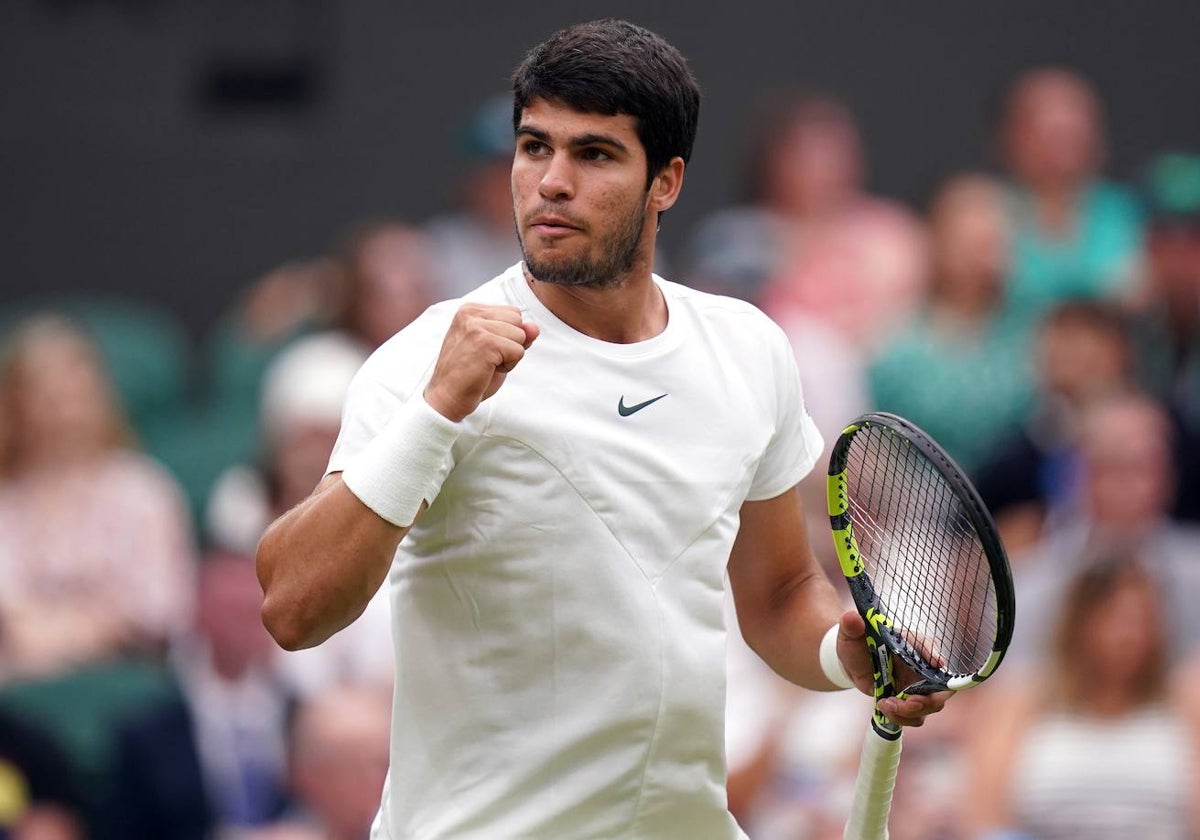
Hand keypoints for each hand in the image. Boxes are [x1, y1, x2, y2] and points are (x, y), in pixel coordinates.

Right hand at [423, 304, 539, 421]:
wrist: (447, 397)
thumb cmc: (469, 374)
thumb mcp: (495, 348)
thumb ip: (516, 334)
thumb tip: (534, 327)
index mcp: (470, 310)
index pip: (513, 313)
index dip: (507, 336)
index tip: (485, 350)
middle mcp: (471, 313)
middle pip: (518, 321)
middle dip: (510, 343)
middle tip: (486, 359)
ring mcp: (477, 327)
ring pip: (521, 335)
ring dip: (509, 356)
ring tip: (486, 364)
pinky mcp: (486, 343)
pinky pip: (518, 351)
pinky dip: (509, 366)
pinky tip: (488, 370)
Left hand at [835, 610, 950, 727]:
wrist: (853, 661)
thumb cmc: (857, 642)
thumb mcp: (850, 633)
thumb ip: (850, 626)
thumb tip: (850, 618)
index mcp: (912, 642)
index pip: (929, 645)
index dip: (934, 655)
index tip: (935, 663)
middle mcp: (922, 665)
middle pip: (943, 686)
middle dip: (928, 700)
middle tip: (907, 702)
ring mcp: (919, 685)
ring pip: (931, 706)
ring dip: (910, 712)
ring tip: (885, 704)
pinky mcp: (910, 701)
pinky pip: (916, 716)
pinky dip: (901, 718)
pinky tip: (883, 708)